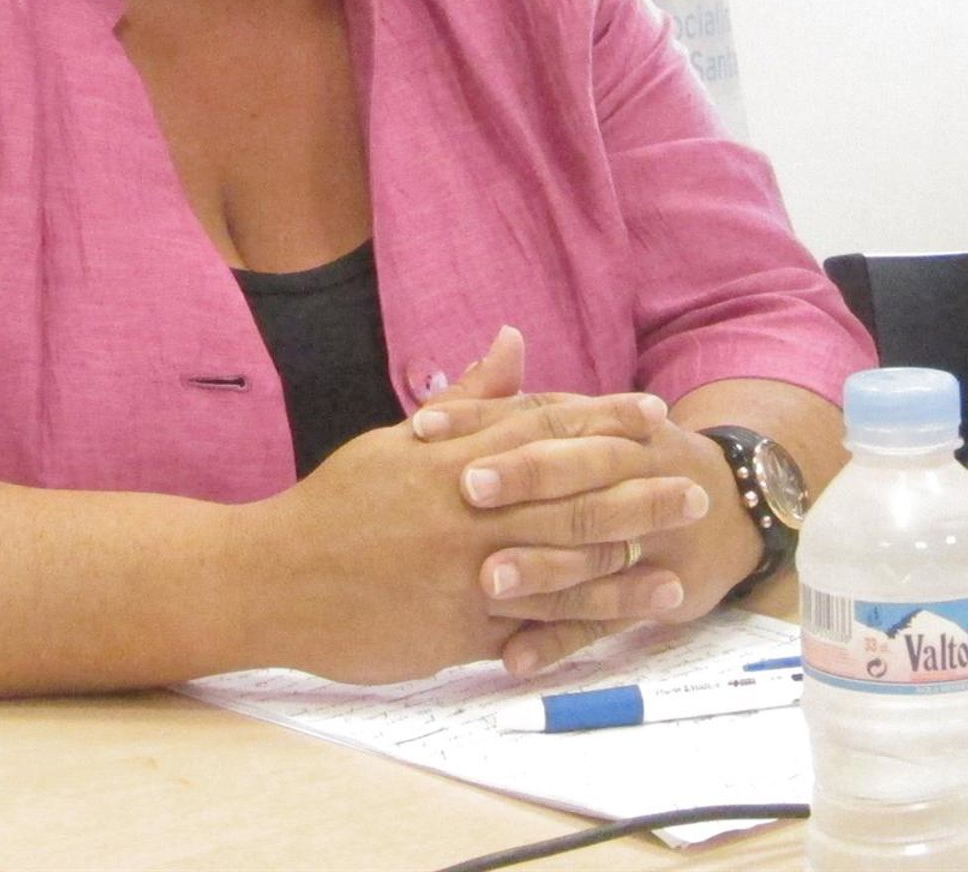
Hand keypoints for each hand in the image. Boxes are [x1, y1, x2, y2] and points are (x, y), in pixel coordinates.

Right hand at [236, 379, 696, 685]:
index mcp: (451, 457)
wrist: (274, 576)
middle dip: (637, 490)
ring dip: (628, 562)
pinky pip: (533, 626)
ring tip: (681, 561)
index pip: (542, 428)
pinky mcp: (458, 628)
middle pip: (568, 495)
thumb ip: (467, 400)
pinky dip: (582, 623)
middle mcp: (466, 511)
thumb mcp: (395, 443)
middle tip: (693, 487)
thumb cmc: (337, 505)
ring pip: (563, 563)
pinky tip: (625, 624)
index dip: (603, 420)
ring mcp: (464, 572)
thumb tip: (513, 339)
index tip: (652, 412)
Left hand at [415, 393, 759, 677]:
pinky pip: (606, 621)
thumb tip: (500, 340)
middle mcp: (632, 471)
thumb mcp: (591, 425)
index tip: (423, 428)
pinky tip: (514, 659)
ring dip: (541, 568)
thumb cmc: (632, 462)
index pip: (540, 413)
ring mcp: (649, 537)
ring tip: (485, 582)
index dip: (482, 418)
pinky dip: (561, 641)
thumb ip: (536, 401)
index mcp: (604, 426)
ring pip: (593, 551)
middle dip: (525, 477)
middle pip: (577, 470)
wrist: (732, 506)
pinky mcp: (655, 595)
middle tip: (465, 489)